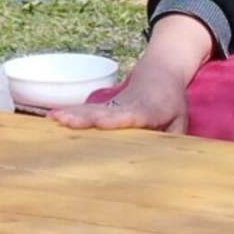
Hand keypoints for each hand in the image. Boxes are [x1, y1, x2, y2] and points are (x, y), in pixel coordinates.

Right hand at [51, 64, 188, 132]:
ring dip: (73, 114)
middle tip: (66, 121)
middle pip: (104, 112)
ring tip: (55, 117)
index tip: (102, 122)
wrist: (158, 73)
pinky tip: (53, 116)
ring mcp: (113, 104)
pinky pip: (87, 110)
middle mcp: (125, 106)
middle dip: (84, 117)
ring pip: (92, 109)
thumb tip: (167, 160)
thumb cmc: (171, 102)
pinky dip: (70, 112)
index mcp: (147, 110)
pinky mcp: (105, 106)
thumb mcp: (180, 120)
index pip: (130, 115)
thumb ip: (173, 138)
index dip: (116, 119)